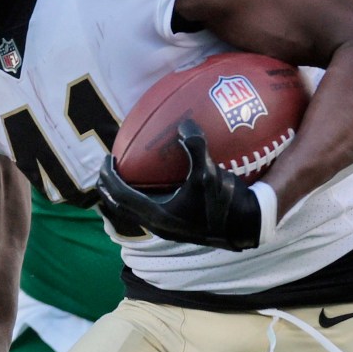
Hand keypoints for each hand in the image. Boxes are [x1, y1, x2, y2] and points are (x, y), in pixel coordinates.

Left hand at [93, 123, 266, 250]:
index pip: (120, 195)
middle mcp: (158, 225)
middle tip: (108, 166)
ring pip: (134, 212)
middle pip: (121, 206)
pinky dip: (144, 196)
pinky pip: (151, 211)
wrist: (246, 227)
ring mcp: (167, 228)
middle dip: (110, 187)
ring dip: (125, 194)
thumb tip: (185, 123)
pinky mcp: (178, 227)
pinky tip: (157, 183)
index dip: (108, 177)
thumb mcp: (210, 173)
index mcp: (156, 214)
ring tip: (126, 176)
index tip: (106, 159)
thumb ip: (195, 147)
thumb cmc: (226, 204)